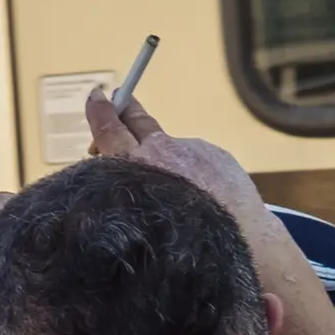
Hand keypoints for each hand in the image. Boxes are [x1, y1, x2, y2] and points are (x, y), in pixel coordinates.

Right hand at [87, 87, 270, 231]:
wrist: (238, 236)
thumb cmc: (182, 238)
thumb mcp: (136, 217)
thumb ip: (129, 188)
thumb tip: (132, 174)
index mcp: (134, 166)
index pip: (110, 131)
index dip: (100, 112)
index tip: (97, 96)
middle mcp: (160, 152)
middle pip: (138, 123)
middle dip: (126, 109)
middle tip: (119, 96)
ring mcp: (191, 149)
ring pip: (172, 150)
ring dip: (167, 159)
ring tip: (176, 190)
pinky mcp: (216, 154)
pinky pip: (198, 160)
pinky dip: (196, 173)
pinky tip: (205, 197)